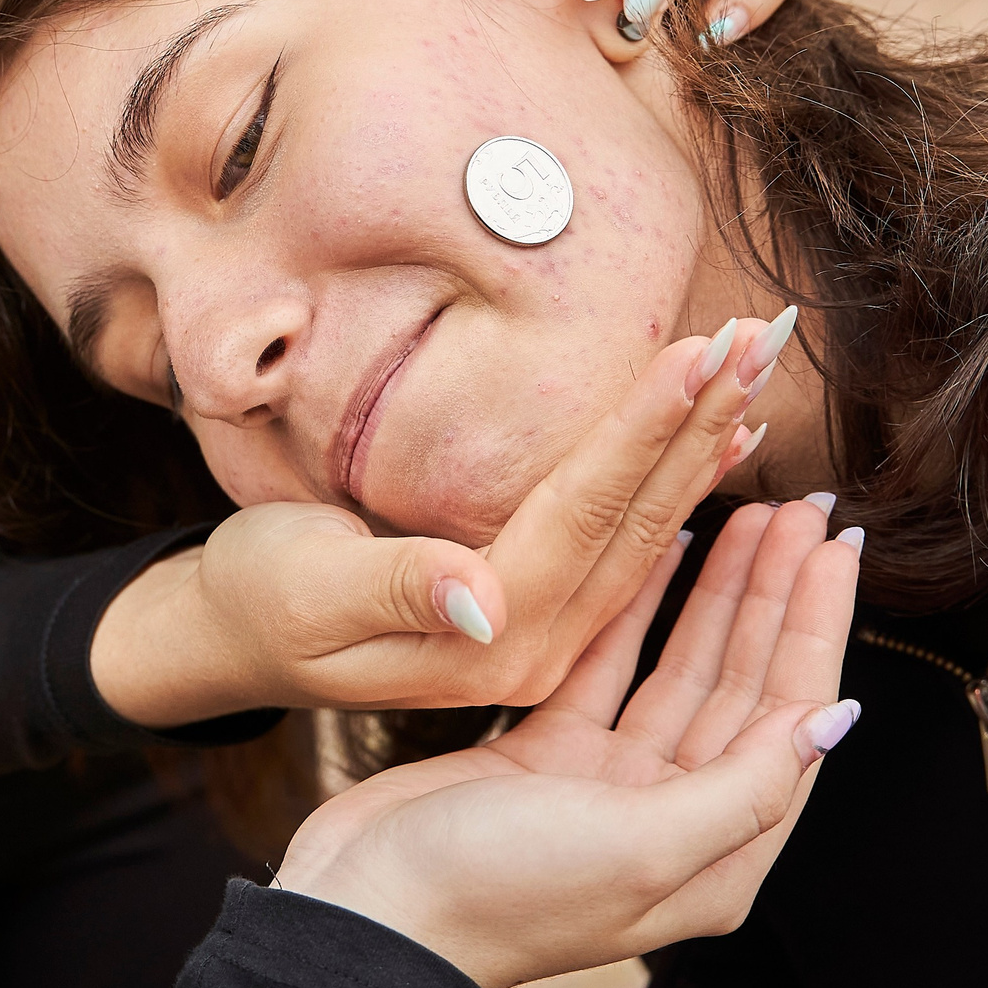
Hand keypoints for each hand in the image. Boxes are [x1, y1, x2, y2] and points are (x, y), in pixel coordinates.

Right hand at [91, 313, 794, 726]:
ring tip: (752, 374)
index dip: (644, 431)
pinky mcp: (529, 620)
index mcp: (486, 643)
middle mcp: (529, 649)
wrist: (226, 640)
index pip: (584, 517)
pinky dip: (664, 489)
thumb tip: (481, 593)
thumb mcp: (304, 589)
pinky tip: (703, 452)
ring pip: (639, 534)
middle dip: (700, 425)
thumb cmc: (252, 598)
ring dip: (698, 448)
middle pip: (634, 524)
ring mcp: (535, 641)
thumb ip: (397, 589)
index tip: (700, 353)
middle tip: (761, 338)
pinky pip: (617, 548)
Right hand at [273, 494, 861, 987]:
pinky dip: (634, 611)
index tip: (837, 546)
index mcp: (715, 858)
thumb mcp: (640, 848)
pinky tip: (660, 553)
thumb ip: (742, 788)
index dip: (816, 628)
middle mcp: (672, 819)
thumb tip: (836, 724)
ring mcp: (606, 784)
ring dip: (715, 594)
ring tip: (749, 516)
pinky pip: (606, 667)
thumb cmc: (499, 894)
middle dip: (775, 596)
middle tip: (800, 507)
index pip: (789, 719)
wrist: (369, 911)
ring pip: (680, 668)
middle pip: (743, 687)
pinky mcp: (543, 755)